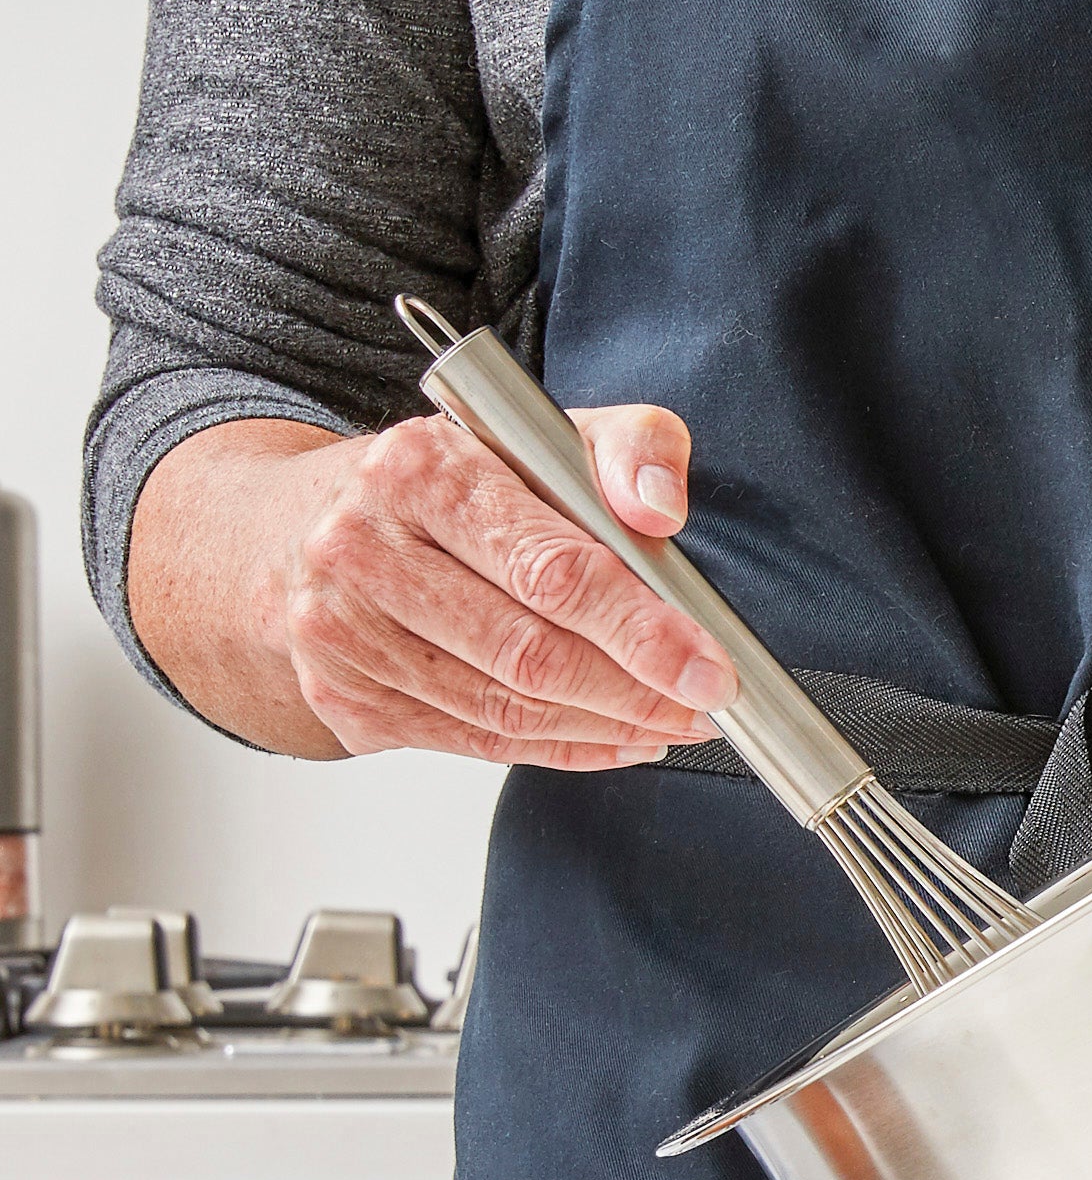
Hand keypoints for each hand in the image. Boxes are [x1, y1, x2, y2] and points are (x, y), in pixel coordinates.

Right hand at [131, 409, 738, 764]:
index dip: (641, 629)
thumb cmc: (445, 484)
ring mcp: (341, 634)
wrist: (295, 528)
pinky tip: (614, 735)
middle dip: (636, 691)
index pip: (550, 568)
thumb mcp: (541, 432)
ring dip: (606, 726)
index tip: (708, 667)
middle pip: (528, 652)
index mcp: (418, 470)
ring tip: (671, 720)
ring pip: (505, 708)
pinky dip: (560, 747)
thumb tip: (660, 508)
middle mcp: (362, 550)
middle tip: (705, 704)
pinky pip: (475, 741)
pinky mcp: (342, 697)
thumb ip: (628, 447)